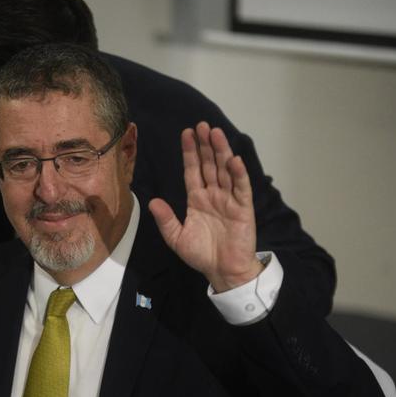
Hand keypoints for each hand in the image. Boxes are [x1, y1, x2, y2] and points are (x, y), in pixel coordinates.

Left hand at [148, 122, 263, 291]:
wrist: (222, 271)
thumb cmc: (201, 255)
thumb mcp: (176, 238)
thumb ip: (166, 219)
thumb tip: (152, 202)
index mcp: (197, 199)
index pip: (193, 171)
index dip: (190, 153)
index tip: (186, 134)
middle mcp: (213, 195)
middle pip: (209, 165)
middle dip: (205, 145)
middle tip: (201, 125)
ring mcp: (229, 199)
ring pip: (224, 170)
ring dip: (221, 152)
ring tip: (215, 133)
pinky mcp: (243, 208)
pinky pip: (241, 188)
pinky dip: (238, 174)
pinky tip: (233, 160)